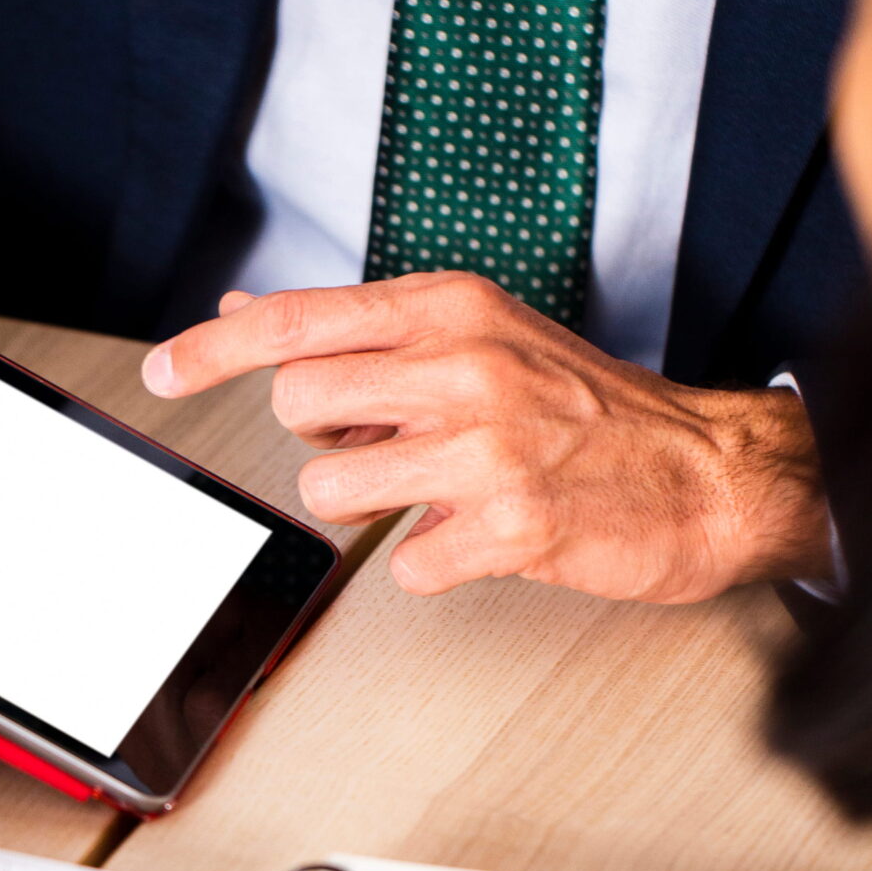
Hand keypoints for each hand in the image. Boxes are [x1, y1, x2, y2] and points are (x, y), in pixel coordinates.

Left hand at [141, 274, 830, 601]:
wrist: (708, 472)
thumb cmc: (591, 408)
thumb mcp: (481, 334)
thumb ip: (367, 330)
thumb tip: (251, 311)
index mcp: (451, 308)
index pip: (297, 320)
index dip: (211, 348)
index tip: (163, 370)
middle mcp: (463, 364)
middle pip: (298, 405)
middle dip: (327, 436)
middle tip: (391, 445)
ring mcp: (487, 446)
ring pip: (332, 484)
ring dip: (370, 503)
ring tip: (438, 492)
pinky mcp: (510, 525)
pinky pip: (402, 562)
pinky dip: (432, 561)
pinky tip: (481, 535)